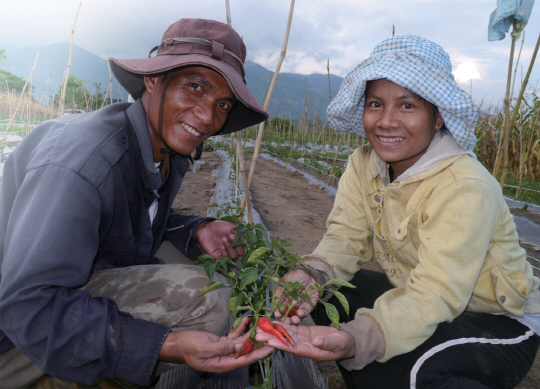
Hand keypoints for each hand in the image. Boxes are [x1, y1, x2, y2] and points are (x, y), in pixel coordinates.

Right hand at [159, 317, 273, 372]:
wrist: (177, 342)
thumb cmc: (188, 347)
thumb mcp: (204, 348)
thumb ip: (223, 348)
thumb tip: (239, 347)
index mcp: (222, 364)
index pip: (244, 360)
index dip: (258, 354)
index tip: (271, 348)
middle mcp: (226, 358)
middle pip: (246, 352)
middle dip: (258, 343)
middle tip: (271, 334)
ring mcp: (225, 350)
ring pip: (242, 343)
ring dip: (250, 333)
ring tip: (261, 324)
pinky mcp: (222, 342)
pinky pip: (235, 336)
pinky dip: (240, 329)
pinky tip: (247, 320)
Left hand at [194, 220, 244, 259]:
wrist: (207, 227)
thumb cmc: (219, 226)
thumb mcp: (232, 226)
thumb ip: (240, 233)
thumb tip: (245, 242)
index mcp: (236, 242)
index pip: (243, 247)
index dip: (240, 242)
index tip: (233, 234)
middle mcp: (232, 248)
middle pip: (240, 253)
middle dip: (237, 245)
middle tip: (229, 236)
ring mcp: (225, 253)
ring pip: (233, 256)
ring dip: (230, 247)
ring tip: (223, 239)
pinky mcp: (217, 256)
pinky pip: (224, 259)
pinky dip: (224, 253)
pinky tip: (221, 246)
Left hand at [255, 323, 354, 361]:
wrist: (346, 341)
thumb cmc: (343, 344)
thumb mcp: (338, 343)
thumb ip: (327, 343)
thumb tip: (315, 341)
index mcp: (311, 351)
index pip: (293, 348)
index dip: (281, 345)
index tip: (269, 341)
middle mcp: (304, 346)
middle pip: (285, 342)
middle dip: (271, 338)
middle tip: (257, 335)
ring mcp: (303, 339)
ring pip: (286, 335)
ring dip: (273, 331)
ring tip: (261, 327)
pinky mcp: (304, 333)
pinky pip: (291, 329)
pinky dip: (282, 325)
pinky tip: (273, 321)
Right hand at [274, 269, 318, 324]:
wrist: (309, 273)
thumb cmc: (295, 275)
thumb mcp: (285, 281)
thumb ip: (280, 291)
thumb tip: (275, 302)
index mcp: (283, 299)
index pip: (279, 308)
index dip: (277, 312)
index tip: (277, 314)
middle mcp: (290, 304)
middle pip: (287, 315)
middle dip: (286, 320)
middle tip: (286, 322)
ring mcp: (299, 306)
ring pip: (296, 316)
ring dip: (294, 320)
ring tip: (294, 320)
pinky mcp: (308, 306)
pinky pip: (305, 312)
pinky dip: (302, 314)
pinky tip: (300, 313)